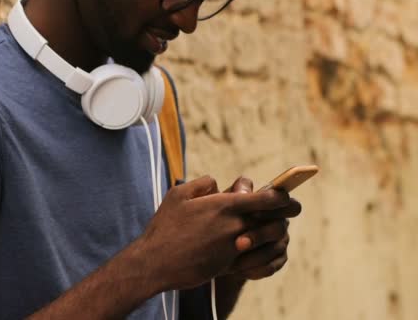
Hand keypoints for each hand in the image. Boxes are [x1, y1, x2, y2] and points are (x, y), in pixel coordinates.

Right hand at [136, 175, 289, 291]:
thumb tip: (218, 184)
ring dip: (274, 231)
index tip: (286, 194)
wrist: (156, 263)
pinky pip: (254, 255)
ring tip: (274, 225)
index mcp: (225, 206)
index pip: (267, 198)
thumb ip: (202, 184)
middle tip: (294, 208)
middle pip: (274, 219)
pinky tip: (255, 243)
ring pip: (267, 238)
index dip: (282, 195)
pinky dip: (259, 249)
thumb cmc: (164, 227)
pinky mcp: (229, 265)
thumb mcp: (178, 194)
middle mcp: (235, 227)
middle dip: (287, 212)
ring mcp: (234, 248)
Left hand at [226, 177, 301, 279]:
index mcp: (273, 204)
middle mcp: (280, 223)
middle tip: (238, 243)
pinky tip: (236, 269)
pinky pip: (269, 267)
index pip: (289, 203)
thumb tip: (242, 194)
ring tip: (231, 261)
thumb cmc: (222, 215)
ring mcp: (280, 243)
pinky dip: (252, 269)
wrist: (214, 245)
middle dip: (259, 236)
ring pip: (274, 250)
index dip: (276, 207)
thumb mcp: (225, 200)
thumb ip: (237, 192)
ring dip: (253, 256)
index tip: (252, 213)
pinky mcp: (276, 261)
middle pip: (279, 228)